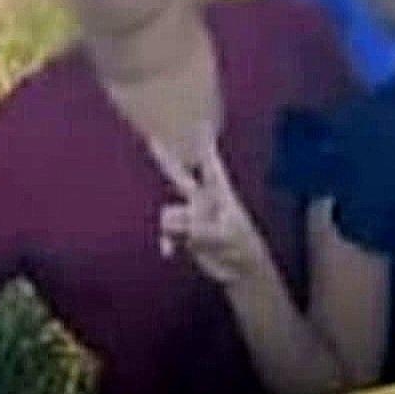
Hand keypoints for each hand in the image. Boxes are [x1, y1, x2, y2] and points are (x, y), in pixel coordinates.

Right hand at [146, 127, 269, 284]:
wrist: (241, 271)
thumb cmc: (242, 248)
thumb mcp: (224, 237)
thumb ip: (198, 228)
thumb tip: (170, 223)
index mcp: (220, 194)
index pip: (211, 165)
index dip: (205, 144)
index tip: (202, 122)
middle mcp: (204, 201)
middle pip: (181, 176)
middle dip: (167, 159)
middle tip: (152, 138)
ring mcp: (192, 217)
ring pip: (170, 214)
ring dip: (174, 228)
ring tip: (192, 241)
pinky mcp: (185, 234)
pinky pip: (166, 232)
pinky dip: (166, 241)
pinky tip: (170, 253)